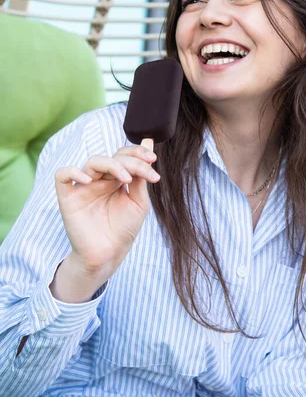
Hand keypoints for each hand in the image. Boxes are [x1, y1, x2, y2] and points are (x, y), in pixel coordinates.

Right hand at [55, 140, 158, 277]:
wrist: (109, 254)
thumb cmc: (123, 229)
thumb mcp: (138, 200)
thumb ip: (140, 175)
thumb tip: (149, 142)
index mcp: (116, 178)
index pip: (124, 156)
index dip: (138, 153)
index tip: (153, 160)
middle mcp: (99, 179)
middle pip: (113, 156)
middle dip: (132, 160)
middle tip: (147, 169)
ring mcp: (83, 187)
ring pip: (93, 161)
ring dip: (112, 165)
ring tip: (126, 179)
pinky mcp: (68, 198)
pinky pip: (62, 175)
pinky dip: (74, 172)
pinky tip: (90, 181)